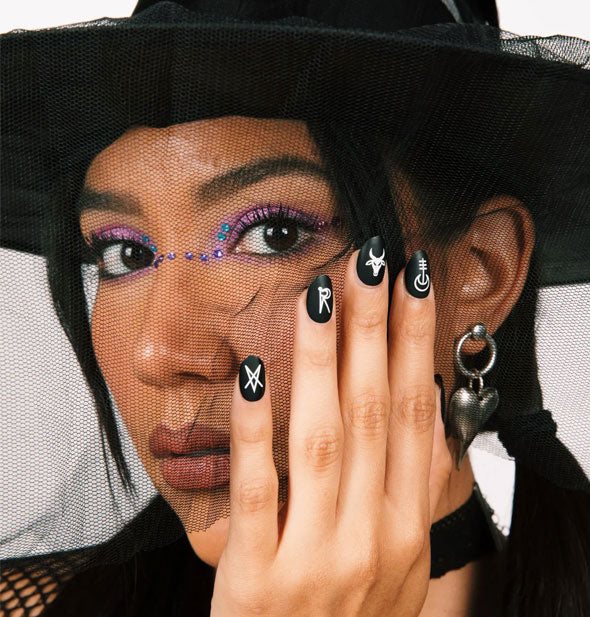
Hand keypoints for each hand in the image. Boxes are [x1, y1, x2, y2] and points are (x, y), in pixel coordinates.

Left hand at [210, 245, 451, 616]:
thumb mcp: (400, 563)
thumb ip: (410, 489)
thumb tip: (421, 410)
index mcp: (405, 526)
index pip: (414, 413)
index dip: (415, 343)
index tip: (413, 285)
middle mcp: (370, 536)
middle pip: (373, 410)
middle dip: (375, 329)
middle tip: (370, 263)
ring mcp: (315, 556)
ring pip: (321, 437)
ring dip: (322, 359)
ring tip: (321, 295)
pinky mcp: (256, 577)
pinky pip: (256, 490)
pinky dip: (255, 428)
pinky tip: (253, 372)